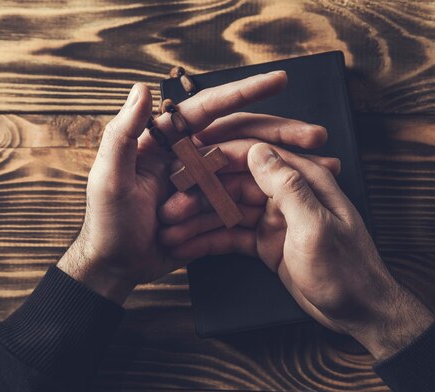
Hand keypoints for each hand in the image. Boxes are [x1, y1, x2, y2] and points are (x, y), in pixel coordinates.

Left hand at [58, 71, 327, 304]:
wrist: (115, 268)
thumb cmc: (107, 223)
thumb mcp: (110, 178)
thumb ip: (123, 134)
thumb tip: (141, 87)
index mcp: (167, 140)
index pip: (210, 109)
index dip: (245, 92)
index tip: (279, 80)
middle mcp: (189, 155)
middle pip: (242, 136)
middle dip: (281, 133)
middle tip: (317, 136)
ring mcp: (203, 183)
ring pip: (251, 166)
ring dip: (287, 165)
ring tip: (327, 167)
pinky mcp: (212, 208)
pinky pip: (245, 198)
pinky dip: (271, 197)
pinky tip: (301, 196)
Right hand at [160, 143, 433, 359]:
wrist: (360, 312)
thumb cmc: (346, 270)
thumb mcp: (315, 228)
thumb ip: (287, 187)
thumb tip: (259, 150)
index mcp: (302, 181)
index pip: (255, 158)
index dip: (219, 160)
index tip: (186, 166)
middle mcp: (285, 195)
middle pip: (234, 186)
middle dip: (201, 196)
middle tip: (169, 210)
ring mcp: (273, 219)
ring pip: (228, 212)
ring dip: (198, 221)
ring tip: (168, 232)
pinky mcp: (266, 243)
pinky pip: (232, 237)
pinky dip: (210, 242)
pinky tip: (184, 247)